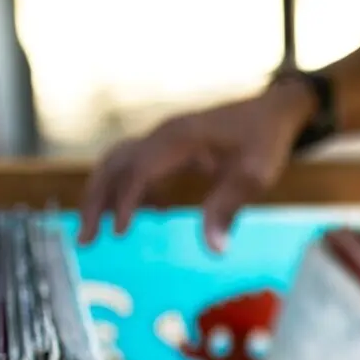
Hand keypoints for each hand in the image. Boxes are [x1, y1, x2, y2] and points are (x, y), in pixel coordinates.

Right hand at [77, 81, 313, 250]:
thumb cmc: (265, 140)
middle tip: (85, 241)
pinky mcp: (168, 145)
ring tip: (97, 234)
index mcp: (179, 138)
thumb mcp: (254, 176)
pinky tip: (150, 214)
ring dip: (104, 196)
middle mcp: (163, 134)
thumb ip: (229, 208)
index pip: (139, 169)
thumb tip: (214, 249)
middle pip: (114, 165)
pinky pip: (137, 165)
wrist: (273, 110)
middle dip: (96, 202)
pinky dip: (130, 190)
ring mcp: (163, 137)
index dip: (126, 202)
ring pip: (118, 163)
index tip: (120, 233)